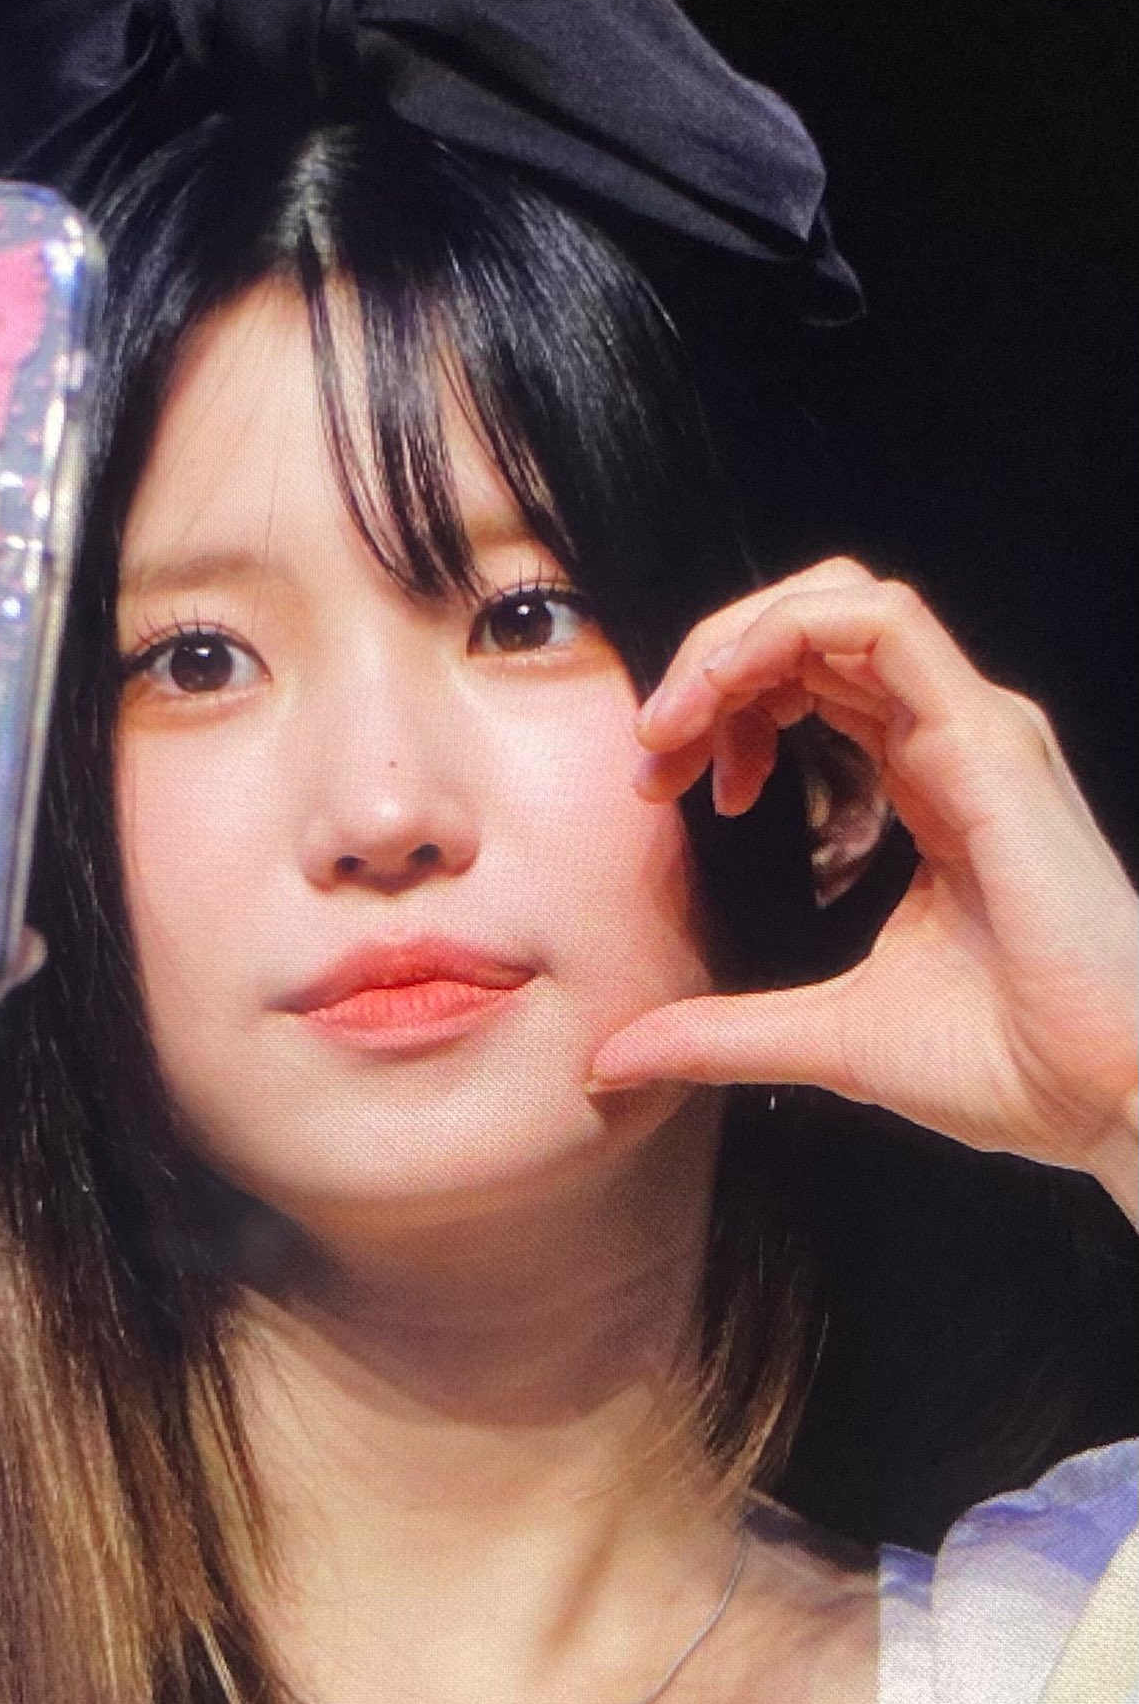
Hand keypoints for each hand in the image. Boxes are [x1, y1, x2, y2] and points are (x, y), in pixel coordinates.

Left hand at [584, 559, 1138, 1223]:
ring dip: (733, 642)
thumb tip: (613, 1059)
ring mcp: (976, 731)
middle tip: (653, 750)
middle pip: (815, 629)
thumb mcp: (826, 1038)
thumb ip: (720, 1033)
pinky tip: (724, 695)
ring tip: (673, 724)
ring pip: (840, 604)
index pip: (812, 683)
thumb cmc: (1006, 1066)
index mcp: (926, 784)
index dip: (719, 708)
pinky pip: (883, 624)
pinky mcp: (989, 739)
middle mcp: (952, 740)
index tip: (661, 783)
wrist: (1103, 1099)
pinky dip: (785, 633)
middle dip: (710, 667)